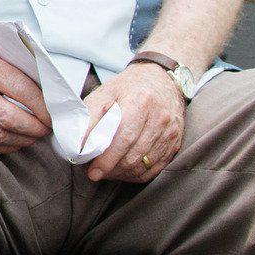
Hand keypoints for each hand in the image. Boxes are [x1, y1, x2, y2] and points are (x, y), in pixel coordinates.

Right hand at [0, 38, 51, 153]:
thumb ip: (11, 65)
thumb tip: (45, 87)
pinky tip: (13, 140)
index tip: (55, 113)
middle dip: (36, 128)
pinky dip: (3, 146)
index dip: (44, 107)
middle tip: (47, 129)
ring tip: (33, 136)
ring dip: (22, 140)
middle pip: (12, 118)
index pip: (24, 90)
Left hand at [82, 63, 186, 182]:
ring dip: (122, 174)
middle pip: (134, 155)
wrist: (160, 80)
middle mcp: (160, 118)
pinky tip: (123, 171)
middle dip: (112, 169)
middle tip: (95, 172)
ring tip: (107, 171)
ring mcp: (170, 132)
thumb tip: (78, 144)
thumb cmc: (127, 88)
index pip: (124, 138)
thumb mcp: (104, 95)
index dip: (107, 159)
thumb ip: (90, 118)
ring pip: (144, 165)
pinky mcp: (175, 142)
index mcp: (140, 102)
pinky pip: (156, 168)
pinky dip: (137, 174)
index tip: (93, 172)